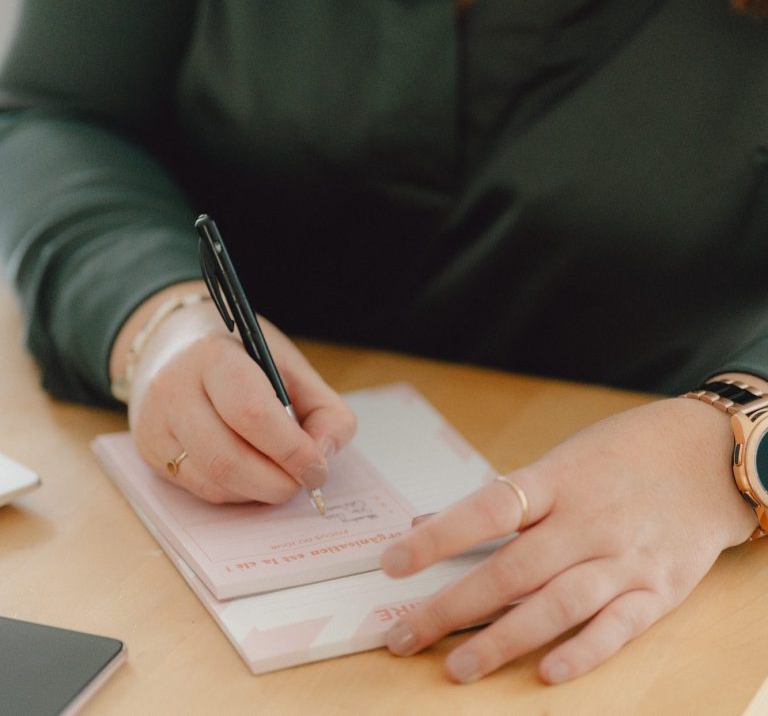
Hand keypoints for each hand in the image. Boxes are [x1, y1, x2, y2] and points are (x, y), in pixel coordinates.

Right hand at [124, 292, 355, 503]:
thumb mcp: (290, 366)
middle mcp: (174, 389)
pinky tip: (252, 475)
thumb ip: (324, 410)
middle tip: (304, 482)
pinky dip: (235, 492)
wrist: (173, 342)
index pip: (251, 413)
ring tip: (281, 477)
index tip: (318, 467)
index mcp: (214, 356)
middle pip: (227, 458)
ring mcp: (155, 422)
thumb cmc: (242, 355)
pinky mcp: (148, 450)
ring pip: (212, 481)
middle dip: (275, 482)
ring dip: (257, 491)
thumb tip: (323, 457)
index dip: (290, 450)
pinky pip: (198, 488)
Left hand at [380, 397, 756, 683]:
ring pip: (557, 606)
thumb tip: (436, 521)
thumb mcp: (565, 457)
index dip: (437, 538)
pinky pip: (617, 628)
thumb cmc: (623, 451)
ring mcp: (624, 558)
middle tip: (404, 637)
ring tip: (457, 668)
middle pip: (511, 570)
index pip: (486, 510)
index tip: (391, 564)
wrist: (709, 454)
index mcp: (557, 480)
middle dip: (452, 607)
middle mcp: (586, 521)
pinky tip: (546, 676)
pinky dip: (583, 654)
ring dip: (504, 642)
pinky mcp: (658, 589)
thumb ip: (510, 496)